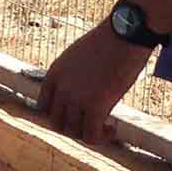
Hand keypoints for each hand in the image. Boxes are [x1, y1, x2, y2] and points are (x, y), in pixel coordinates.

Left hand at [39, 21, 153, 145]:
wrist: (127, 32)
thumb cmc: (111, 39)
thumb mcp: (81, 55)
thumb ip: (75, 73)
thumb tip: (84, 87)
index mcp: (55, 73)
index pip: (44, 106)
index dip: (60, 115)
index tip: (76, 116)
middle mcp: (61, 87)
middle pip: (56, 122)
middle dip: (74, 128)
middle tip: (93, 125)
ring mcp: (76, 97)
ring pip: (73, 132)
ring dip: (88, 134)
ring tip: (105, 127)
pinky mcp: (95, 105)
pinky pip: (90, 135)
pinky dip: (100, 138)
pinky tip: (112, 130)